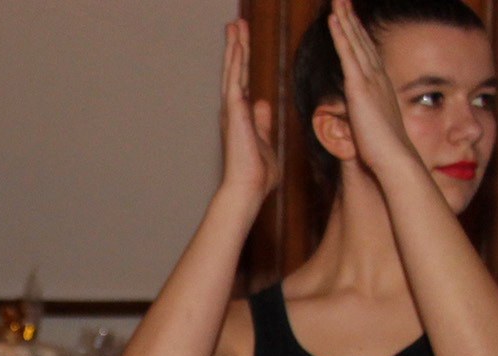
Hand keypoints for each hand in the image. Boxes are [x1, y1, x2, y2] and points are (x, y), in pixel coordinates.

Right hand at [218, 20, 276, 202]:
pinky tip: (238, 44)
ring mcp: (232, 110)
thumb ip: (263, 122)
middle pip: (234, 70)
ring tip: (235, 25)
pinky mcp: (234, 112)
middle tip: (235, 23)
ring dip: (234, 47)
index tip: (242, 41)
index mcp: (241, 116)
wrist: (248, 189)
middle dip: (236, 46)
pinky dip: (236, 62)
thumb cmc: (257, 174)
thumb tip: (264, 105)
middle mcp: (233, 110)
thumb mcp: (266, 140)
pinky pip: (235, 81)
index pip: (242, 80)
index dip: (243, 60)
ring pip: (233, 71)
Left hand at [327, 0, 415, 174]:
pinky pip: (348, 54)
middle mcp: (377, 78)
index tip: (349, 19)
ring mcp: (369, 81)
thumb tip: (365, 124)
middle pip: (361, 41)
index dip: (358, 35)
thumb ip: (368, 119)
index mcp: (379, 88)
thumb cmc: (385, 153)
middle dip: (351, 19)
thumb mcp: (375, 128)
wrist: (395, 161)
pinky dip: (341, 35)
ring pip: (355, 42)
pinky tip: (333, 19)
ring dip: (345, 19)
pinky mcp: (359, 88)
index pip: (365, 55)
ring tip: (337, 0)